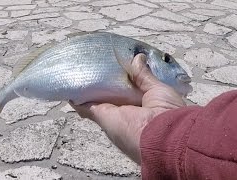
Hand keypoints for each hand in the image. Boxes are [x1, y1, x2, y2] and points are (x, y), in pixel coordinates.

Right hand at [70, 54, 185, 163]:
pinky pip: (85, 106)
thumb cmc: (165, 111)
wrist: (161, 135)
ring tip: (80, 70)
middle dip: (102, 81)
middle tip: (94, 64)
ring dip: (88, 87)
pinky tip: (71, 86)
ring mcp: (111, 113)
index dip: (119, 77)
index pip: (126, 88)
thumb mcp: (157, 89)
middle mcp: (125, 108)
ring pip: (96, 98)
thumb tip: (138, 57)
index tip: (113, 65)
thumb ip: (144, 76)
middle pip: (109, 93)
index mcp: (140, 102)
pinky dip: (77, 98)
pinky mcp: (100, 114)